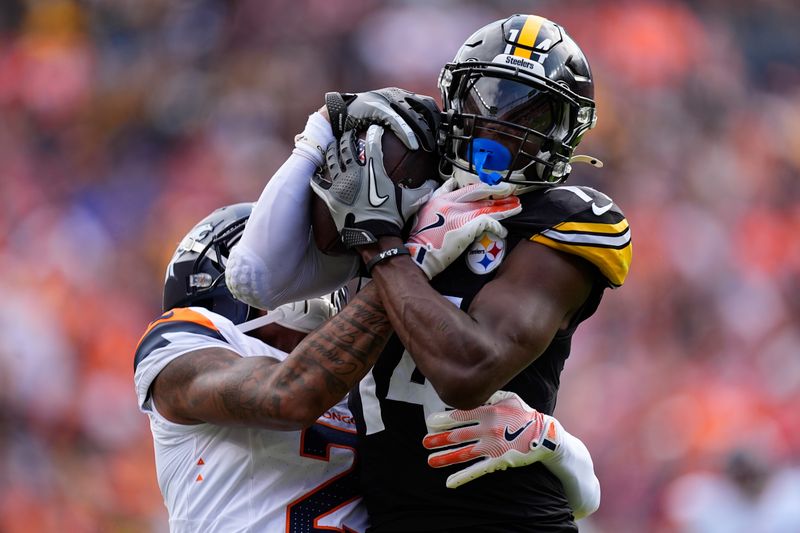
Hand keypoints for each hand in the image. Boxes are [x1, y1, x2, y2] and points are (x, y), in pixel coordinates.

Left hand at [310, 125, 435, 247]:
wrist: (375, 238)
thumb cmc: (392, 218)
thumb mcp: (411, 201)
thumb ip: (423, 189)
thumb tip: (434, 184)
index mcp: (373, 170)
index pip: (372, 144)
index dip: (374, 134)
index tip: (374, 130)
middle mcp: (354, 173)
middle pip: (346, 147)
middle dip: (347, 137)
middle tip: (347, 134)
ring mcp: (340, 184)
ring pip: (331, 160)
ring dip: (331, 150)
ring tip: (332, 146)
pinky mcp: (330, 198)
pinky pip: (318, 183)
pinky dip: (317, 177)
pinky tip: (315, 173)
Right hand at [325, 88, 440, 150]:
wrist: (337, 115)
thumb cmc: (362, 123)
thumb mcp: (386, 120)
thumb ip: (402, 126)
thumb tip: (421, 144)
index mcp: (402, 96)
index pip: (427, 105)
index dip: (439, 119)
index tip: (446, 137)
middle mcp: (397, 94)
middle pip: (426, 107)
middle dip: (436, 125)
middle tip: (442, 144)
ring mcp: (386, 98)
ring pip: (413, 114)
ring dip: (425, 131)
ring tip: (431, 148)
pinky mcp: (377, 106)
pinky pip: (397, 120)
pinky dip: (407, 133)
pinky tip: (414, 145)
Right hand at [405, 179, 521, 277]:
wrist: (416, 254)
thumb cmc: (420, 237)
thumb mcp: (425, 210)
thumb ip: (438, 197)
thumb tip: (451, 184)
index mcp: (441, 198)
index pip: (466, 188)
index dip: (484, 187)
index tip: (495, 187)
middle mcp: (451, 203)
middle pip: (480, 193)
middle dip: (498, 191)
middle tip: (512, 191)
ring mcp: (458, 215)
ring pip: (487, 207)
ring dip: (504, 207)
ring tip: (517, 207)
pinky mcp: (465, 227)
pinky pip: (487, 223)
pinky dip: (497, 226)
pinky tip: (503, 230)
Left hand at [423, 391, 560, 488]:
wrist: (545, 435)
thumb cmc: (524, 414)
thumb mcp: (508, 397)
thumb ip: (488, 395)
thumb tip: (470, 391)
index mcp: (490, 412)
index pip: (462, 415)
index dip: (445, 419)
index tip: (430, 421)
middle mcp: (489, 429)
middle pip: (459, 435)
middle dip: (440, 439)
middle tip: (424, 442)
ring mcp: (493, 447)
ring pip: (464, 453)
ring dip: (446, 458)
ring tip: (430, 461)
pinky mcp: (498, 461)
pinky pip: (477, 470)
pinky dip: (463, 477)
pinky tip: (449, 482)